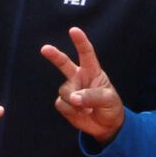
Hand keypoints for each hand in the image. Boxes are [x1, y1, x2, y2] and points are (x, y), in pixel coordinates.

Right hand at [41, 26, 124, 140]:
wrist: (105, 126)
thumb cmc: (110, 107)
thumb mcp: (108, 99)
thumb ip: (91, 96)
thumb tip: (73, 98)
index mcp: (93, 71)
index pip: (86, 53)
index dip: (80, 41)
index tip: (73, 30)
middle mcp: (79, 78)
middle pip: (64, 63)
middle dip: (54, 56)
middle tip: (45, 49)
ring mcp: (70, 90)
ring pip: (64, 91)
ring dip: (74, 102)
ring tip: (87, 109)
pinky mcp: (64, 103)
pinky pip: (61, 104)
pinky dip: (71, 111)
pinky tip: (81, 113)